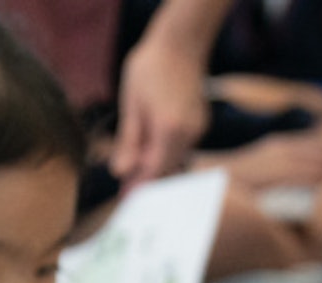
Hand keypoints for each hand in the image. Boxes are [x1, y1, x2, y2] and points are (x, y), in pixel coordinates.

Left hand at [111, 35, 209, 186]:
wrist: (180, 44)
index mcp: (169, 130)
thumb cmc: (150, 68)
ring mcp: (198, 130)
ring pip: (175, 159)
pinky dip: (167, 152)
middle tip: (127, 189)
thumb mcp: (131, 104)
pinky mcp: (201, 124)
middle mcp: (188, 134)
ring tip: (135, 170)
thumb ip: (128, 142)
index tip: (126, 198)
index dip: (139, 186)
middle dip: (147, 180)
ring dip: (157, 166)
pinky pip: (182, 146)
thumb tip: (120, 172)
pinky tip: (152, 149)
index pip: (153, 170)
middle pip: (167, 169)